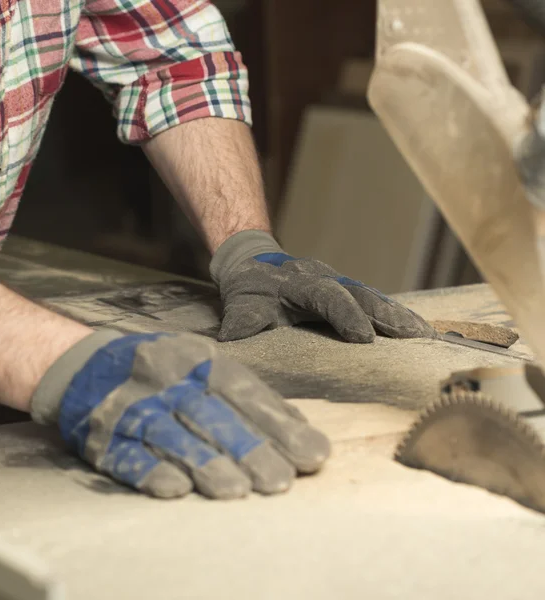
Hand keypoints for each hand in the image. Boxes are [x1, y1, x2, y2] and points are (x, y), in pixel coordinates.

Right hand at [30, 330, 329, 498]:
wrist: (87, 361)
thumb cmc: (163, 367)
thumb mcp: (205, 365)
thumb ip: (248, 394)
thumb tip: (298, 426)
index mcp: (198, 360)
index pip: (244, 392)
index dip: (278, 423)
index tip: (311, 455)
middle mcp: (167, 379)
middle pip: (211, 414)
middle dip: (248, 448)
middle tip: (280, 482)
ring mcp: (133, 405)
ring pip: (172, 435)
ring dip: (204, 463)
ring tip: (236, 491)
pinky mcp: (103, 433)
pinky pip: (126, 452)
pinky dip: (149, 470)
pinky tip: (175, 488)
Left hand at [210, 231, 436, 342]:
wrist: (253, 261)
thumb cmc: (248, 287)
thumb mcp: (240, 302)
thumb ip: (241, 319)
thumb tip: (233, 338)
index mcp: (300, 282)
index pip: (327, 297)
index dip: (345, 315)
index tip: (364, 338)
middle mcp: (325, 279)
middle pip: (362, 295)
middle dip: (389, 316)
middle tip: (417, 336)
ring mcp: (338, 283)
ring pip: (373, 297)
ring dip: (399, 316)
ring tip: (427, 336)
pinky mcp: (345, 292)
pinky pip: (373, 302)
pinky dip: (394, 316)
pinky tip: (416, 331)